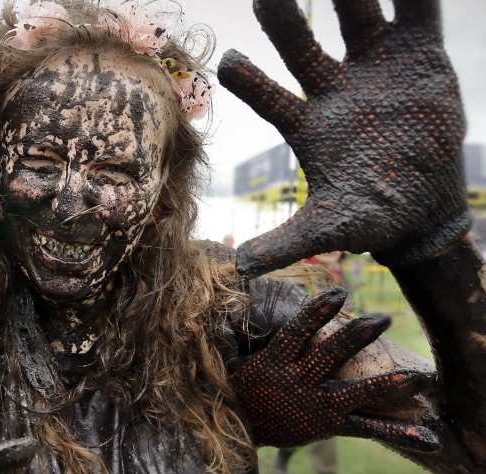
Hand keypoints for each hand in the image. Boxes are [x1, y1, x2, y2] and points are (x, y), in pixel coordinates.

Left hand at [218, 0, 469, 276]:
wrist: (424, 207)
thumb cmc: (371, 216)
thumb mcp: (329, 229)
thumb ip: (286, 243)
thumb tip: (240, 268)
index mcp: (308, 124)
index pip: (270, 98)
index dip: (251, 82)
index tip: (229, 62)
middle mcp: (334, 89)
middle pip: (302, 47)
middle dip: (285, 21)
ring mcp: (375, 69)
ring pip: (354, 18)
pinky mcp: (419, 58)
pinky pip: (418, 14)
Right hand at [233, 287, 438, 450]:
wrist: (237, 429)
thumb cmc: (246, 385)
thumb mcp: (248, 357)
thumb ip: (269, 335)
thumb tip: (272, 299)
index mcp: (274, 362)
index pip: (297, 332)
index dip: (317, 312)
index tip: (338, 292)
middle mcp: (296, 382)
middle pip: (329, 357)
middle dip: (356, 337)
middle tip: (383, 319)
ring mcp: (315, 405)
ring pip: (355, 393)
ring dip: (388, 385)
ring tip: (417, 378)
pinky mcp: (329, 426)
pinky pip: (366, 428)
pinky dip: (397, 432)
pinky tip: (426, 437)